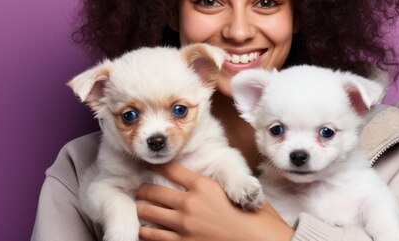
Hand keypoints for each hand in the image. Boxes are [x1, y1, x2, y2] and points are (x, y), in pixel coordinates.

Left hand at [135, 163, 293, 240]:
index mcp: (204, 186)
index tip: (153, 166)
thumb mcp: (238, 194)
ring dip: (142, 210)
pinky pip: (153, 237)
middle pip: (153, 191)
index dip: (159, 166)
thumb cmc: (257, 220)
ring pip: (148, 214)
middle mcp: (189, 203)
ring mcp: (183, 226)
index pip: (171, 170)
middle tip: (140, 190)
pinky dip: (146, 232)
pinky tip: (145, 230)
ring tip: (140, 208)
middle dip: (143, 189)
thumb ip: (221, 186)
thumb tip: (215, 183)